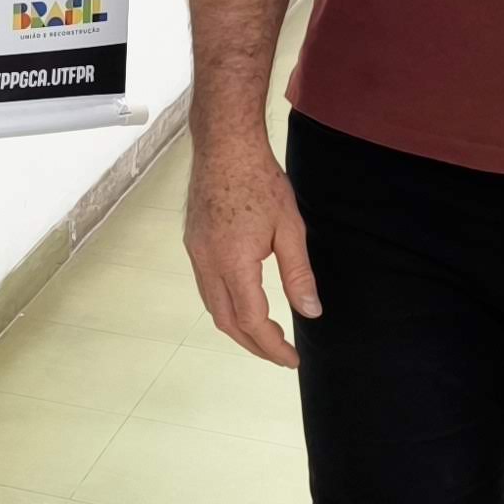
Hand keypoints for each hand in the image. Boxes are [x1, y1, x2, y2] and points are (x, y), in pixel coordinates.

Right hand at [183, 137, 319, 368]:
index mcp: (233, 262)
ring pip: (212, 306)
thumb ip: (299, 274)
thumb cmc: (260, 181)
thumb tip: (310, 311)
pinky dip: (225, 306)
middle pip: (226, 322)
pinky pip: (206, 287)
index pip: (251, 320)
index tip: (292, 358)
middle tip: (280, 355)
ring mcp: (196, 252)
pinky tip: (243, 303)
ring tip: (263, 336)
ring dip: (237, 328)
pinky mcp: (193, 242)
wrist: (225, 146)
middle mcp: (207, 262)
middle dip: (253, 345)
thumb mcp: (290, 228)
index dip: (272, 345)